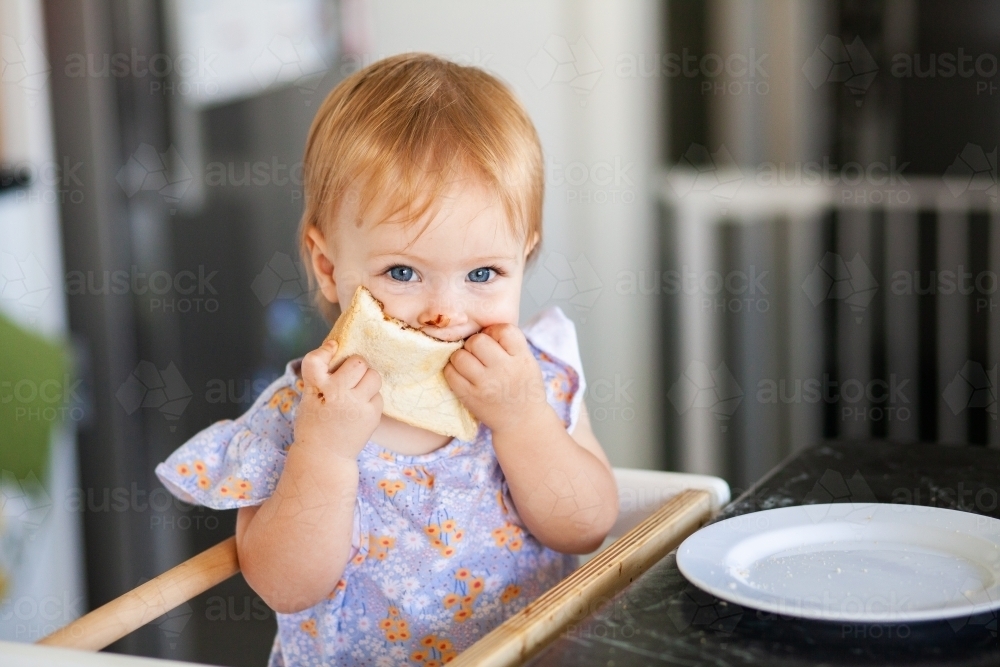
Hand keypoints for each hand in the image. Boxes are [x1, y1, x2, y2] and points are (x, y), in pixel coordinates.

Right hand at [295, 340, 382, 459]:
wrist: (324, 456)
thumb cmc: (315, 423)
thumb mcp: (308, 397)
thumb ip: (320, 375)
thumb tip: (337, 346)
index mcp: (316, 389)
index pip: (316, 360)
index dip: (325, 351)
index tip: (332, 347)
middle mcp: (337, 394)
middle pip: (358, 362)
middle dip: (356, 366)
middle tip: (349, 376)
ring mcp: (357, 405)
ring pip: (374, 376)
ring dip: (367, 380)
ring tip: (357, 391)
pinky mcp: (372, 416)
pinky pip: (378, 396)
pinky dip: (371, 398)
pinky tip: (359, 408)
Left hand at [444, 324, 548, 433]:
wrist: (522, 421)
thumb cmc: (523, 386)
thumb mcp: (527, 361)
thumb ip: (509, 344)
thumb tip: (479, 327)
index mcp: (521, 359)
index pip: (504, 330)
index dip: (495, 331)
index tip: (494, 340)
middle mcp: (504, 370)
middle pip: (478, 341)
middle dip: (475, 343)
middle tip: (479, 353)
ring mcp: (485, 385)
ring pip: (460, 355)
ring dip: (461, 356)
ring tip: (469, 363)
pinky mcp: (470, 397)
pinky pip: (450, 373)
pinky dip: (452, 370)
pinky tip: (462, 374)